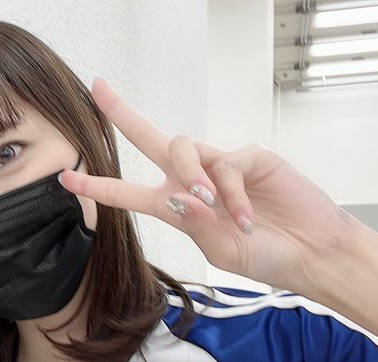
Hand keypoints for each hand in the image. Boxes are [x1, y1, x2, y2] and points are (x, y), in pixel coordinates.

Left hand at [59, 78, 360, 293]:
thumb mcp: (221, 252)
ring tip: (209, 203)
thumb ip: (196, 224)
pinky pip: (227, 164)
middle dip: (123, 114)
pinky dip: (232, 193)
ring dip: (190, 175)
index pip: (128, 191)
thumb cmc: (266, 257)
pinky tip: (245, 216)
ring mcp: (221, 166)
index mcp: (176, 207)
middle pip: (150, 139)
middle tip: (98, 89)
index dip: (97, 184)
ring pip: (183, 148)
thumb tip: (179, 195)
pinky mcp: (250, 158)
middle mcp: (193, 181)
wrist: (312, 255)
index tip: (65, 176)